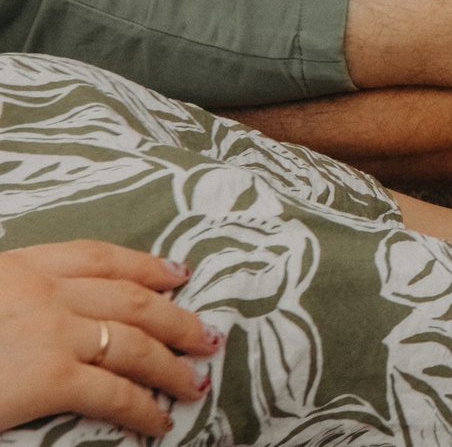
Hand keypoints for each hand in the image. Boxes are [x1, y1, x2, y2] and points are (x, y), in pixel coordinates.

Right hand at [0, 242, 216, 436]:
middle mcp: (43, 290)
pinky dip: (143, 408)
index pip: (99, 257)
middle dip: (177, 318)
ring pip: (136, 344)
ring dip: (172, 365)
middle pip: (132, 299)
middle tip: (207, 336)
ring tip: (195, 382)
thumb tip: (45, 319)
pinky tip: (159, 421)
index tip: (179, 274)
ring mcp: (50, 331)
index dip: (146, 265)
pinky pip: (114, 393)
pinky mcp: (49, 377)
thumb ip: (13, 303)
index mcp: (19, 266)